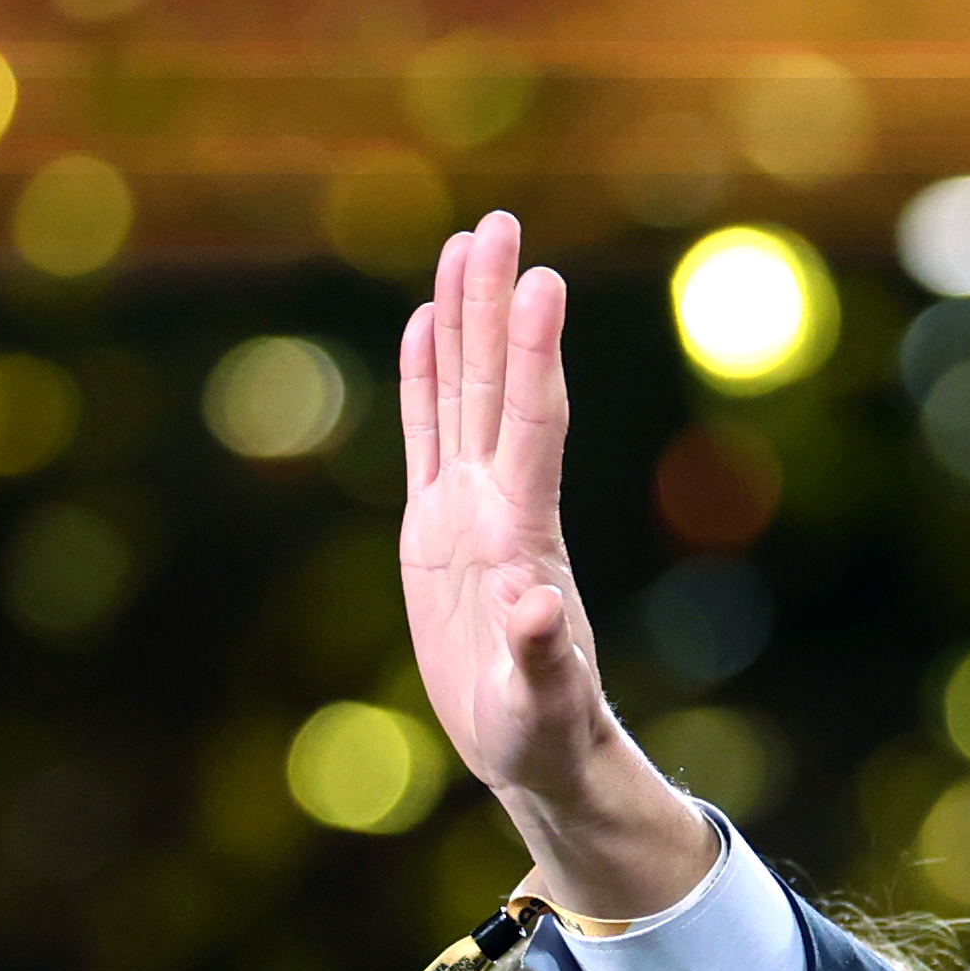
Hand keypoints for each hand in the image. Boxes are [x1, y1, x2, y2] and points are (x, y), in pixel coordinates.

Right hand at [395, 211, 711, 918]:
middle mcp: (501, 505)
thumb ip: (539, 654)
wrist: (535, 751)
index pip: (534, 424)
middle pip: (497, 384)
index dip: (534, 354)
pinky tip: (425, 324)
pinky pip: (428, 435)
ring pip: (463, 394)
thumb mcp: (538, 701)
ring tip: (464, 242)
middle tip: (499, 220)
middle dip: (496, 304)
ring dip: (463, 319)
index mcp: (524, 535)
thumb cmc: (544, 733)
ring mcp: (469, 510)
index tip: (544, 280)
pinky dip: (426, 378)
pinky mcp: (438, 529)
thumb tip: (535, 606)